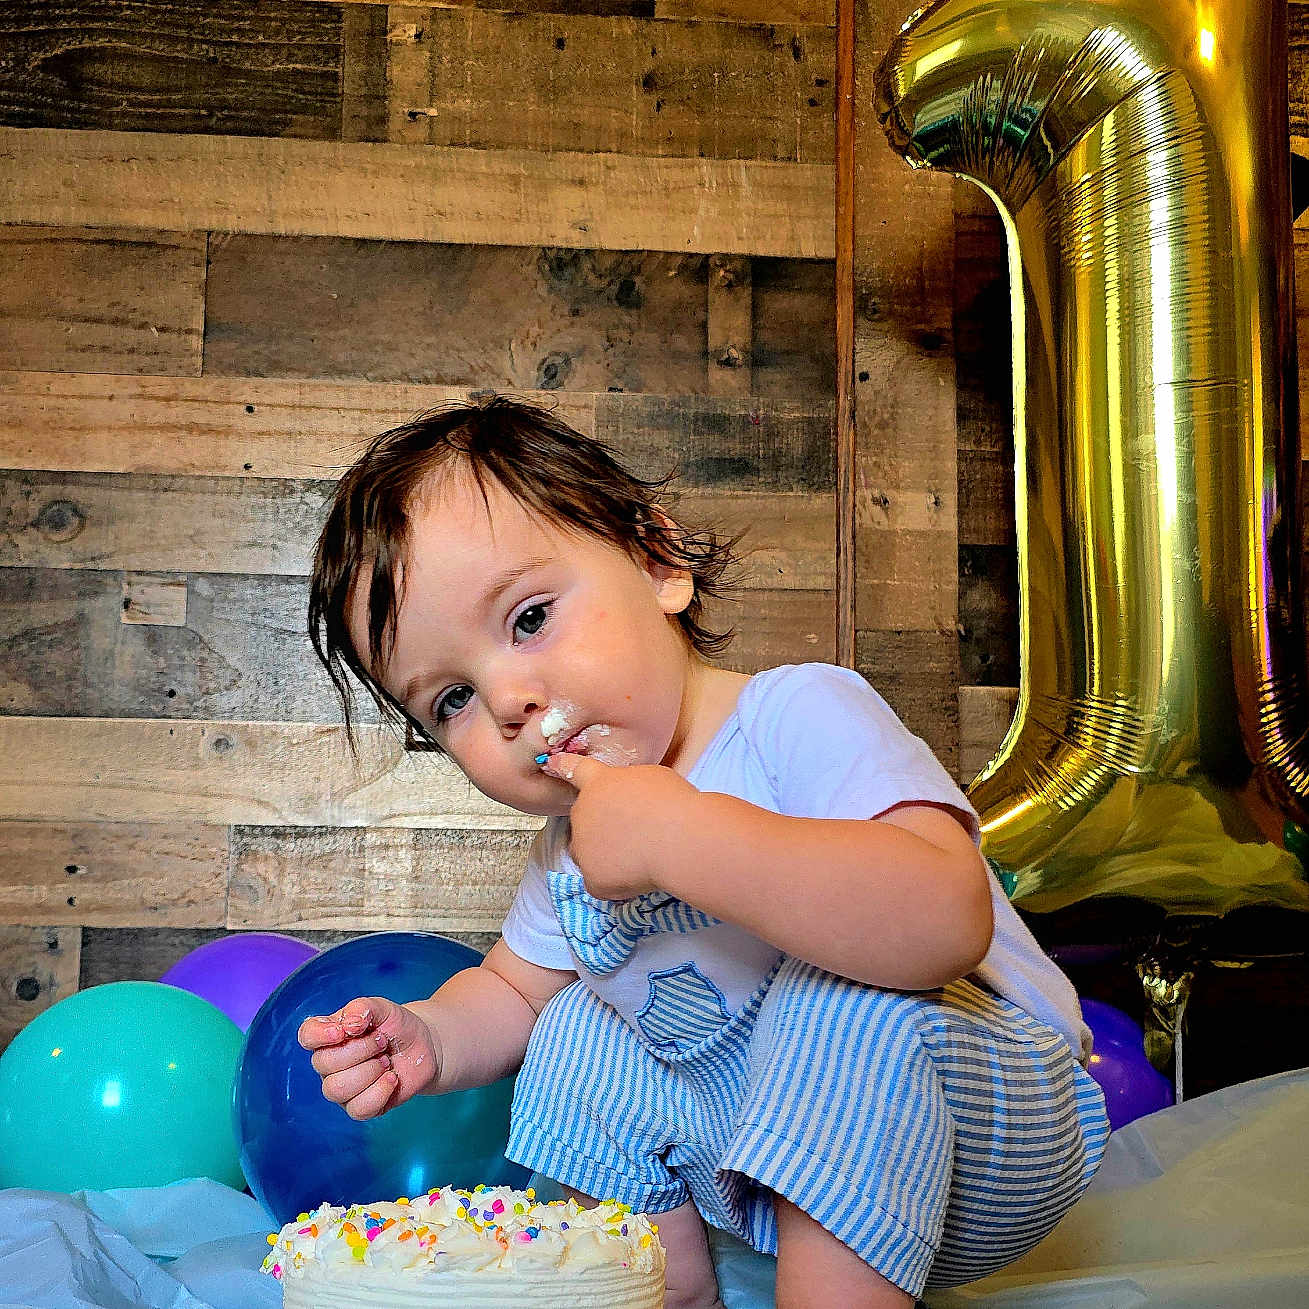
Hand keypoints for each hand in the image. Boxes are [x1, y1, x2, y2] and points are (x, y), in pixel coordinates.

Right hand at [297, 995, 439, 1119]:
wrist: (422, 1046)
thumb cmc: (395, 1026)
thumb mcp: (383, 1008)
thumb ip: (363, 1008)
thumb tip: (349, 1024)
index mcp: (329, 1035)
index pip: (307, 1035)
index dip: (320, 1035)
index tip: (343, 1031)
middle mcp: (329, 1064)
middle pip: (324, 1064)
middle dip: (360, 1050)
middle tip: (382, 1041)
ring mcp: (343, 1088)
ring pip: (336, 1090)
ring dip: (369, 1072)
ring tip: (386, 1061)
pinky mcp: (360, 1107)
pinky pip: (358, 1109)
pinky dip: (380, 1092)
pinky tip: (392, 1078)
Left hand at [540, 753, 698, 899]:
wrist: (677, 839)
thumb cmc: (674, 803)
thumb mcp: (651, 778)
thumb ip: (629, 787)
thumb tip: (629, 800)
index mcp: (598, 784)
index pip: (576, 770)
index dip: (565, 766)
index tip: (552, 763)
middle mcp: (582, 812)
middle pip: (584, 820)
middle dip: (603, 825)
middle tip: (635, 831)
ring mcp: (583, 847)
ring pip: (588, 853)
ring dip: (604, 854)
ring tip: (638, 855)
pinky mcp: (592, 878)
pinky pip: (600, 882)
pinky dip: (616, 882)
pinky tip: (638, 875)